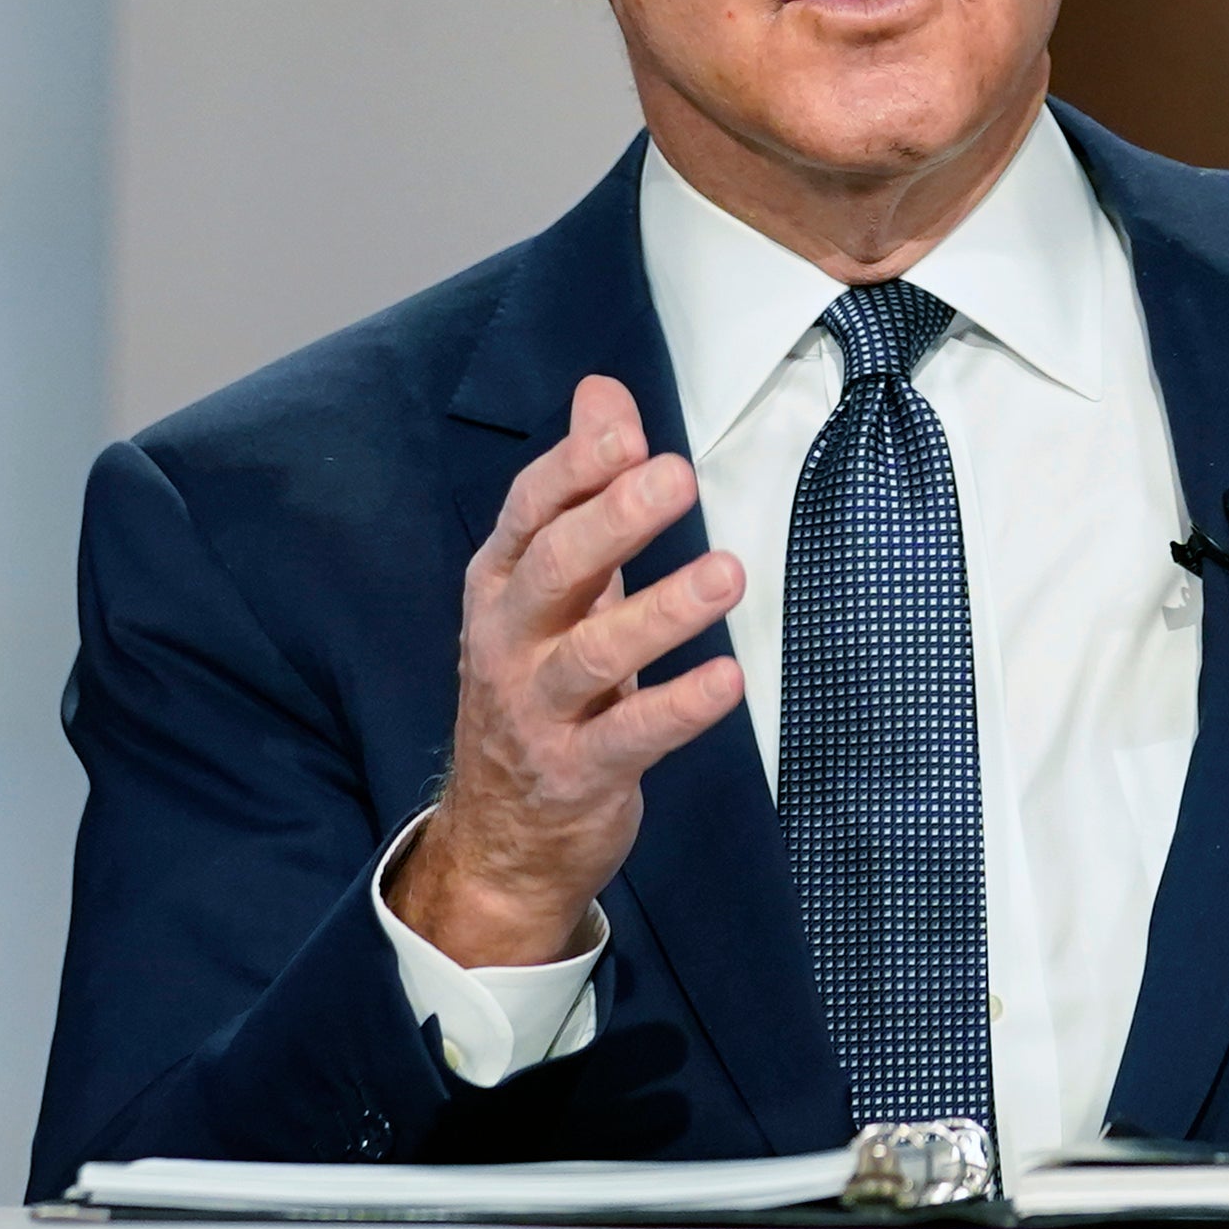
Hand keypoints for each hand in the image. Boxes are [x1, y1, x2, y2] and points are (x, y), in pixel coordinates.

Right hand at [390, 374, 749, 969]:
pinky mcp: (578, 772)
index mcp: (501, 584)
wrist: (500, 836)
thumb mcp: (552, 584)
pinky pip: (631, 735)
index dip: (573, 472)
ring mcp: (538, 710)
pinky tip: (728, 679)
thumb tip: (603, 392)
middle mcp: (509, 640)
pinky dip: (681, 706)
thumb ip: (583, 488)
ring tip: (726, 573)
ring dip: (664, 609)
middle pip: (554, 568)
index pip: (529, 514)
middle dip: (612, 519)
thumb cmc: (539, 684)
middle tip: (675, 475)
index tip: (626, 436)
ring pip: (596, 652)